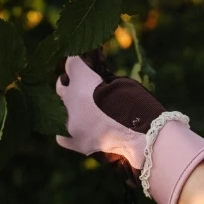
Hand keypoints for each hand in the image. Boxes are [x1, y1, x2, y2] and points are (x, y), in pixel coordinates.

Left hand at [55, 53, 203, 203]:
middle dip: (71, 83)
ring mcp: (71, 122)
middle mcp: (70, 99)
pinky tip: (79, 130)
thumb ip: (104, 78)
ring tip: (88, 112)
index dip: (79, 62)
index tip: (85, 63)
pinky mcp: (76, 141)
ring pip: (62, 110)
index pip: (72, 63)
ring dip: (73, 109)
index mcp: (82, 78)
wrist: (142, 136)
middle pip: (62, 86)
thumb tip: (97, 78)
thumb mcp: (122, 82)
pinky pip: (63, 136)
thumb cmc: (138, 104)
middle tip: (85, 86)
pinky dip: (69, 132)